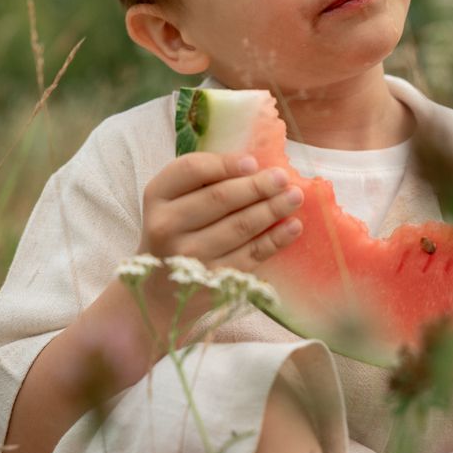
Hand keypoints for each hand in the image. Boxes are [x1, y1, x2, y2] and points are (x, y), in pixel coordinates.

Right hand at [141, 151, 303, 269]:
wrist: (161, 290)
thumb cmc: (177, 230)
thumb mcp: (175, 199)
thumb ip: (204, 179)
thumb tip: (254, 166)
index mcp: (157, 196)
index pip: (192, 170)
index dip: (226, 163)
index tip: (253, 162)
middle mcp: (166, 226)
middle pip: (219, 198)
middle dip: (257, 186)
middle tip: (283, 177)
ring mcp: (189, 257)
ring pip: (239, 226)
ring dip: (272, 209)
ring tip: (294, 197)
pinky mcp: (212, 280)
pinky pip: (251, 255)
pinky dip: (275, 239)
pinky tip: (293, 227)